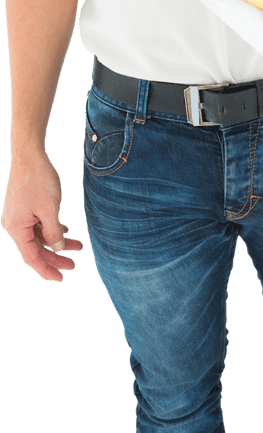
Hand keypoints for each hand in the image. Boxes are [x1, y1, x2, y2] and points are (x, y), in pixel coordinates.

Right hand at [1, 150, 82, 282]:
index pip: (31, 257)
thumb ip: (53, 232)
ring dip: (57, 241)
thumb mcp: (50, 209)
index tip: (62, 278)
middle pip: (36, 248)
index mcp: (16, 229)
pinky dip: (52, 229)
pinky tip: (66, 230)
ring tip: (77, 246)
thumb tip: (57, 249)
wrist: (29, 154)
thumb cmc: (38, 179)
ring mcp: (19, 216)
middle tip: (74, 265)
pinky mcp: (25, 208)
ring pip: (39, 236)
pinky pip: (38, 225)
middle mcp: (14, 225)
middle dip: (55, 256)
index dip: (47, 269)